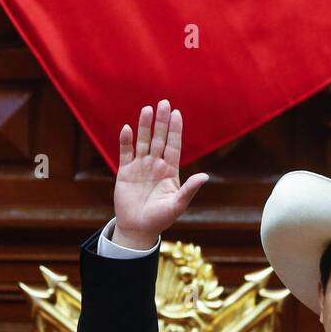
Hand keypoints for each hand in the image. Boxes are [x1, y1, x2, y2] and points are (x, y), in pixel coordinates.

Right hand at [111, 98, 208, 248]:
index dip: (175, 130)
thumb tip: (205, 176)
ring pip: (143, 141)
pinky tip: (127, 129)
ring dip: (145, 126)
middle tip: (164, 102)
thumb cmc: (160, 219)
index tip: (177, 114)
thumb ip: (189, 189)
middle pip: (159, 139)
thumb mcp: (177, 205)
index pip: (173, 146)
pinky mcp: (124, 172)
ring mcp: (140, 167)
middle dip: (161, 121)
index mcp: (170, 171)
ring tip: (147, 109)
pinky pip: (125, 152)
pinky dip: (126, 141)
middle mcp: (155, 165)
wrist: (138, 229)